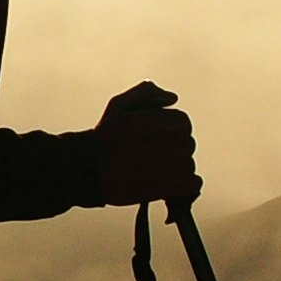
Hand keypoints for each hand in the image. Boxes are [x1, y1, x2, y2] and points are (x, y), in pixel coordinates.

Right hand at [90, 82, 196, 205]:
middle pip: (188, 143)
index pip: (183, 122)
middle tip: (153, 156)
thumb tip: (173, 98)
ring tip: (155, 171)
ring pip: (189, 164)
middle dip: (174, 149)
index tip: (157, 139)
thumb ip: (146, 93)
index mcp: (157, 120)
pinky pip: (193, 184)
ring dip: (177, 168)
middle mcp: (166, 141)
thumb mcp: (118, 105)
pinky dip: (185, 186)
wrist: (87, 170)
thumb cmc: (102, 137)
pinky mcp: (169, 188)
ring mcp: (170, 165)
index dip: (172, 130)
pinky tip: (168, 186)